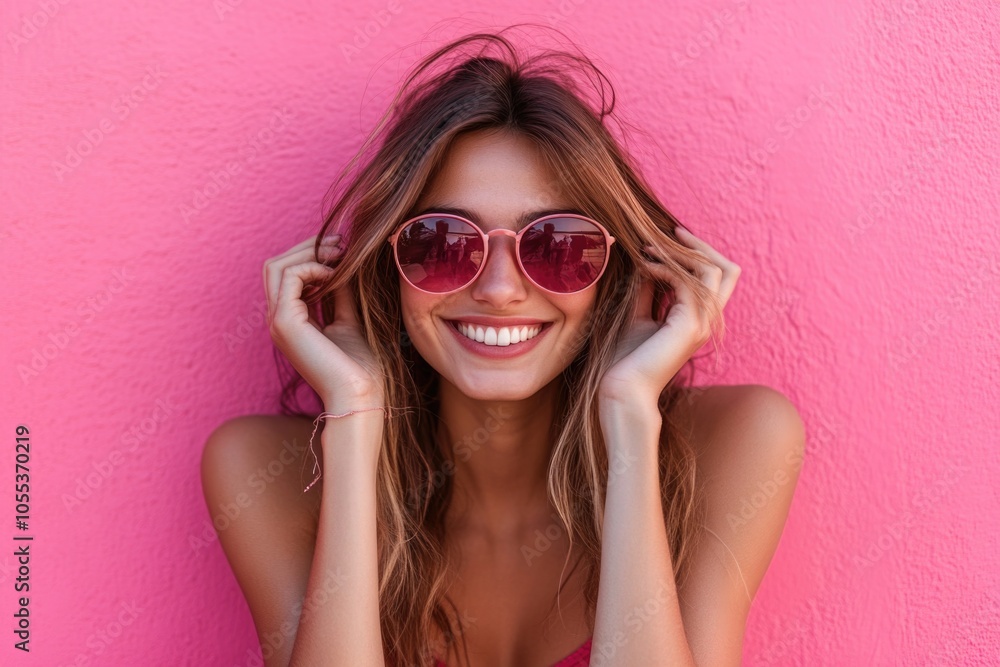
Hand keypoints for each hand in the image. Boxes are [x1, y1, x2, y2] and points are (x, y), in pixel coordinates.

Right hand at [263, 234, 383, 410]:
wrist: (358, 394)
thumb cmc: (358, 366)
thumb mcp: (348, 319)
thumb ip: (339, 294)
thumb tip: (341, 265)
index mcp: (291, 320)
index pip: (286, 274)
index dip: (310, 254)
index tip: (342, 247)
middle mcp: (278, 319)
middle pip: (276, 265)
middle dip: (307, 247)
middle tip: (340, 243)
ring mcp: (277, 321)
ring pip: (277, 266)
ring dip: (309, 252)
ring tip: (339, 254)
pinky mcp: (284, 322)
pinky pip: (290, 277)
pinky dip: (313, 267)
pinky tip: (335, 274)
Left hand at [598, 225, 740, 407]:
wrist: (622, 390)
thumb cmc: (626, 359)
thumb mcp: (638, 314)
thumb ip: (649, 290)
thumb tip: (648, 261)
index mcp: (699, 318)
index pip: (717, 275)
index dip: (697, 253)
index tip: (667, 238)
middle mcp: (707, 320)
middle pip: (727, 268)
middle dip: (699, 246)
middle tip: (670, 232)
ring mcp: (703, 324)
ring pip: (714, 270)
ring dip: (681, 253)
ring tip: (648, 249)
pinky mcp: (690, 327)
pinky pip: (689, 283)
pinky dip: (666, 268)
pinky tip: (644, 268)